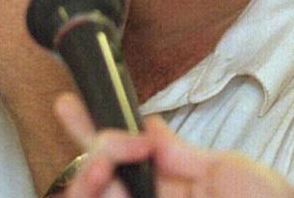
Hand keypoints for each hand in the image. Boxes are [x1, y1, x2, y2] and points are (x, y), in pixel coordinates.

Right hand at [55, 93, 293, 197]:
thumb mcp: (223, 169)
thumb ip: (178, 151)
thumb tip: (145, 126)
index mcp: (171, 190)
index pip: (121, 157)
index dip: (91, 130)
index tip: (70, 105)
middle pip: (96, 177)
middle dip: (91, 150)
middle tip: (102, 142)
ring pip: (90, 193)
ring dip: (89, 173)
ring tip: (104, 163)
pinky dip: (93, 187)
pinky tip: (104, 175)